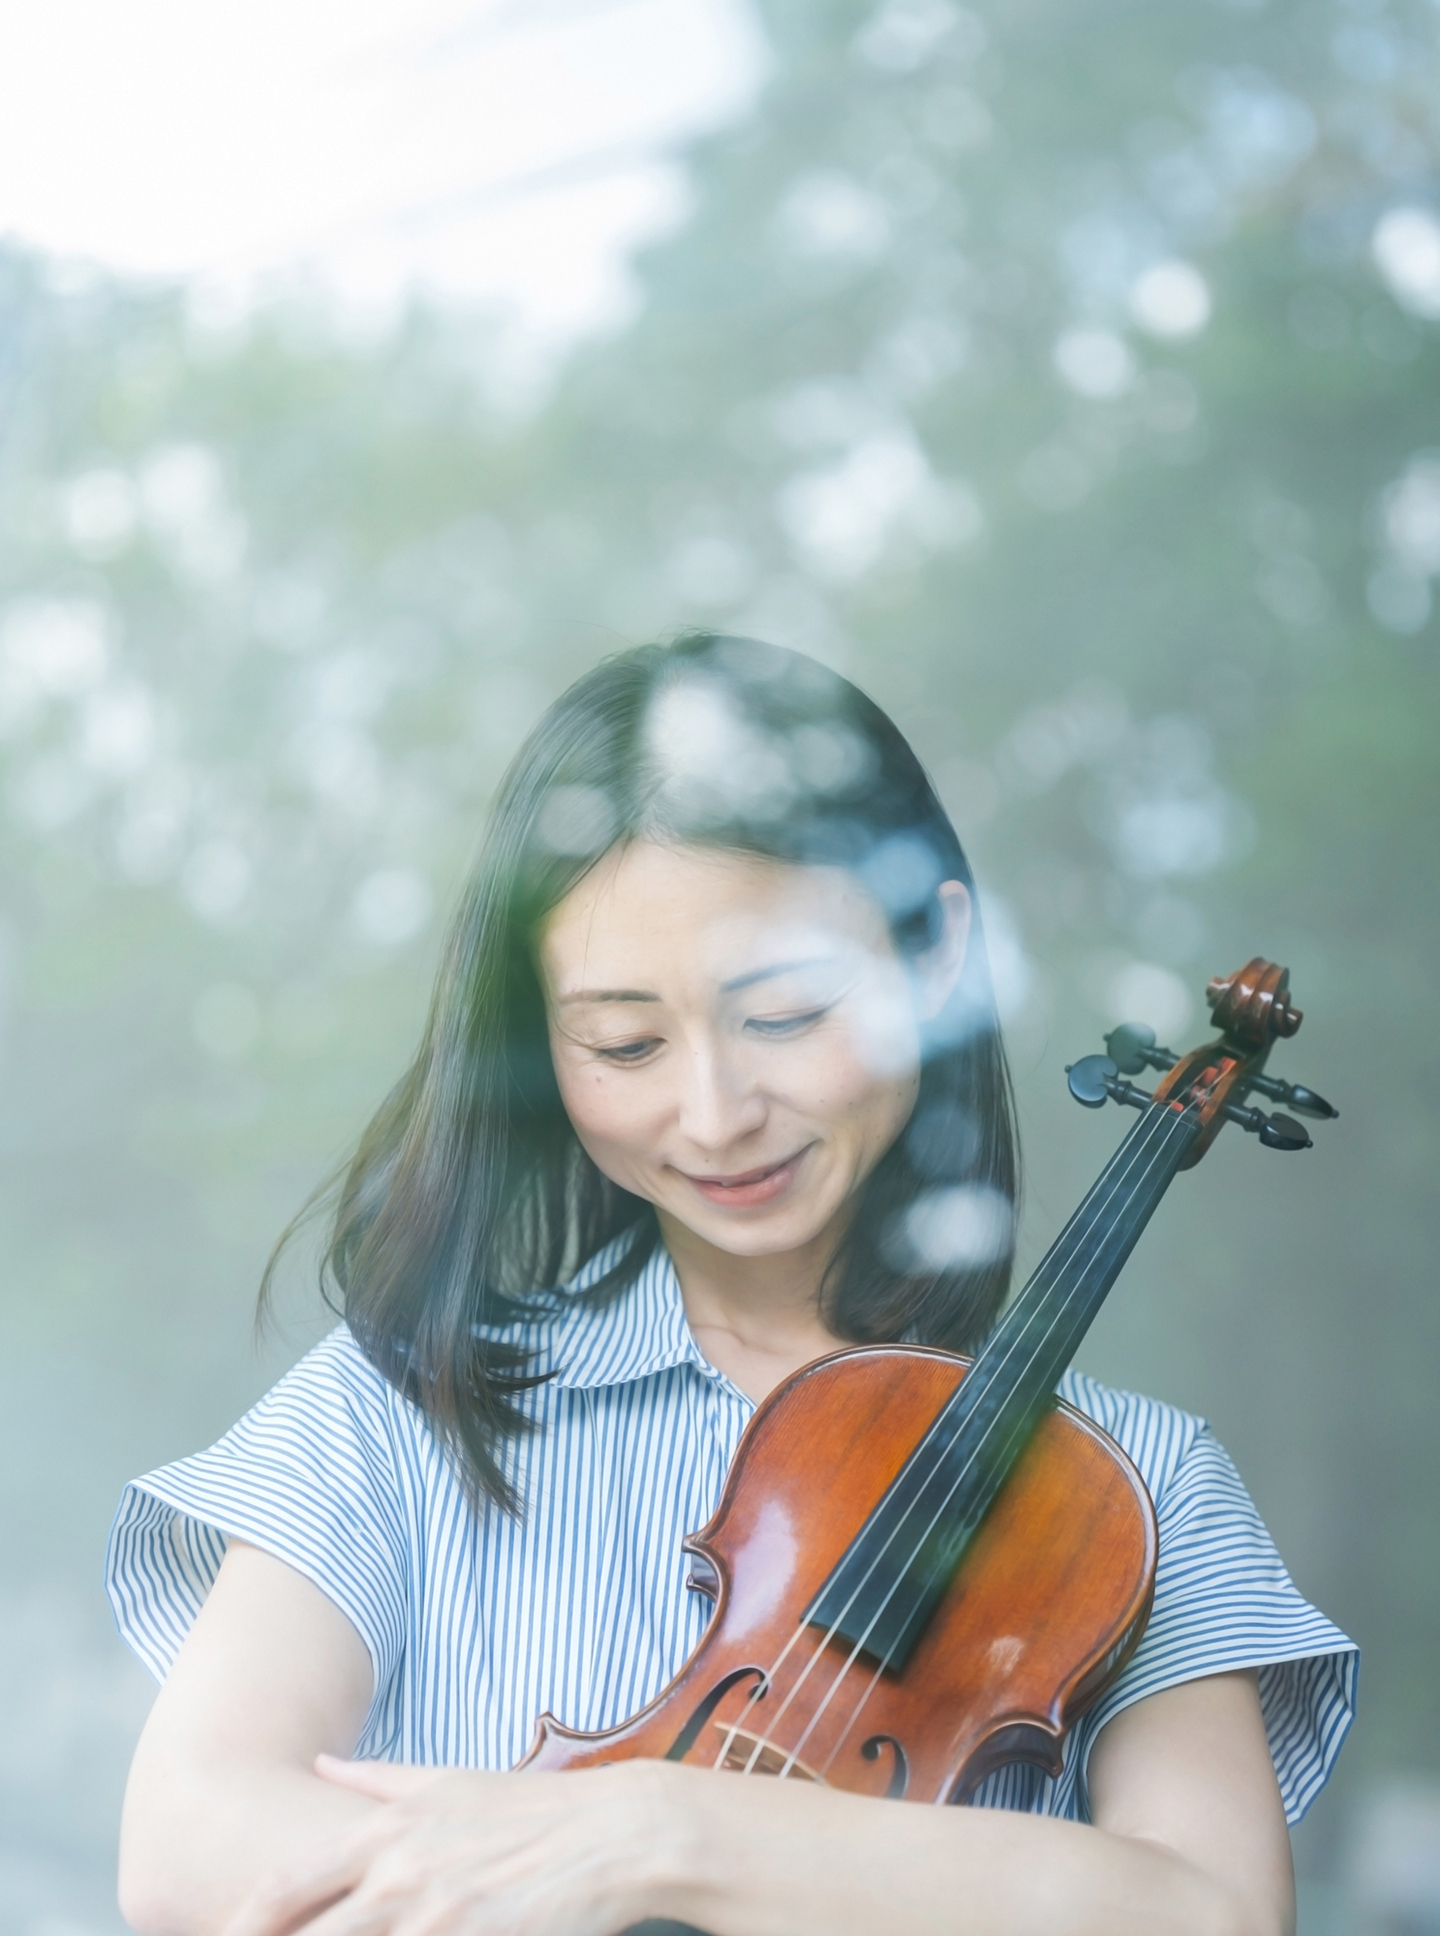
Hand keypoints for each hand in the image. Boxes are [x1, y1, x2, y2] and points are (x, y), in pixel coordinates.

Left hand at [219, 1755, 695, 1935]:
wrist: (614, 1834)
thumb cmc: (530, 1810)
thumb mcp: (446, 1782)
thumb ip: (373, 1780)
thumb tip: (319, 1764)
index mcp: (385, 1833)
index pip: (283, 1888)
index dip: (241, 1922)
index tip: (219, 1935)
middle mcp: (398, 1876)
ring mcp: (433, 1918)